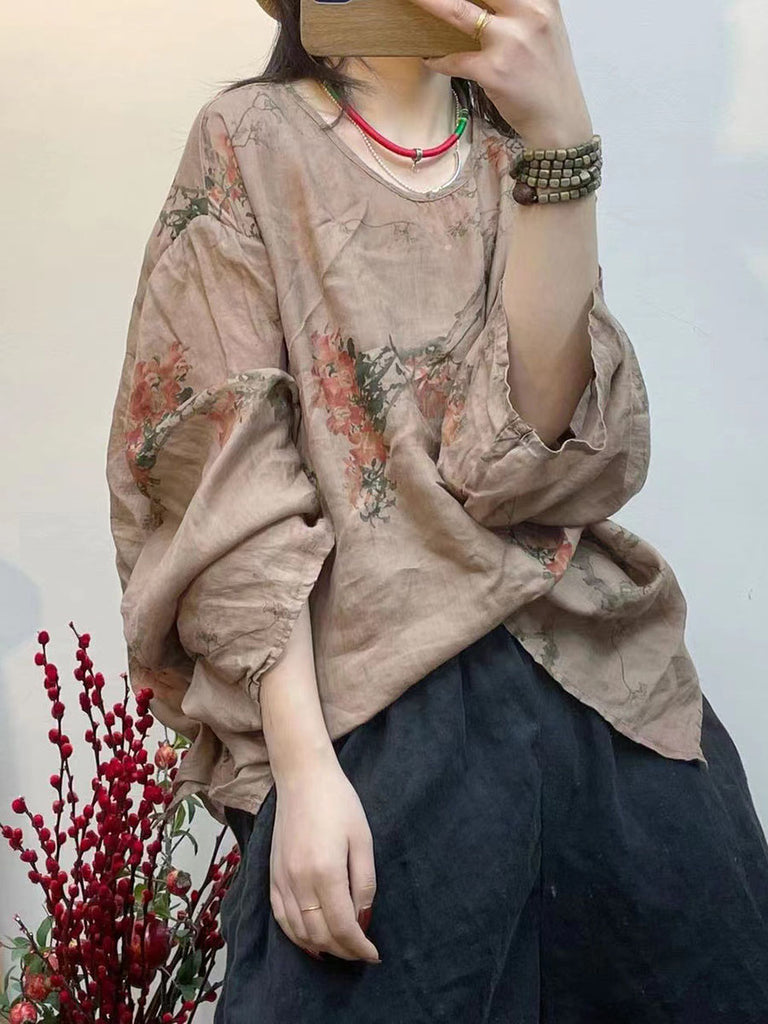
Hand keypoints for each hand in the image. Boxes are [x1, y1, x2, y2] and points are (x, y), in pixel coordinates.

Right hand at [269, 751, 380, 962]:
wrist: (302, 778)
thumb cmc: (339, 802)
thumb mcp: (363, 839)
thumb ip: (364, 883)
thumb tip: (362, 918)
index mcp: (325, 872)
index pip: (343, 926)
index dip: (359, 947)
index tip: (373, 954)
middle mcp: (299, 881)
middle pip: (320, 935)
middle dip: (343, 951)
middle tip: (361, 952)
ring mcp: (281, 879)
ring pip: (298, 932)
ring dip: (320, 947)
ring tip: (341, 949)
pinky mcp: (271, 875)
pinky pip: (281, 917)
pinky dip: (296, 935)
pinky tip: (311, 939)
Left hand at [407, 0, 593, 148]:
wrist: (559, 120)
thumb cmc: (548, 76)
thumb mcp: (545, 28)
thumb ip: (521, 7)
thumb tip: (484, 4)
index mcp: (541, 0)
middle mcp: (528, 14)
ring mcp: (510, 42)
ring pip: (457, 11)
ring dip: (429, 3)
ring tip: (413, 0)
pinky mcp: (493, 71)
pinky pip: (453, 60)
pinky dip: (437, 60)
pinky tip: (431, 58)